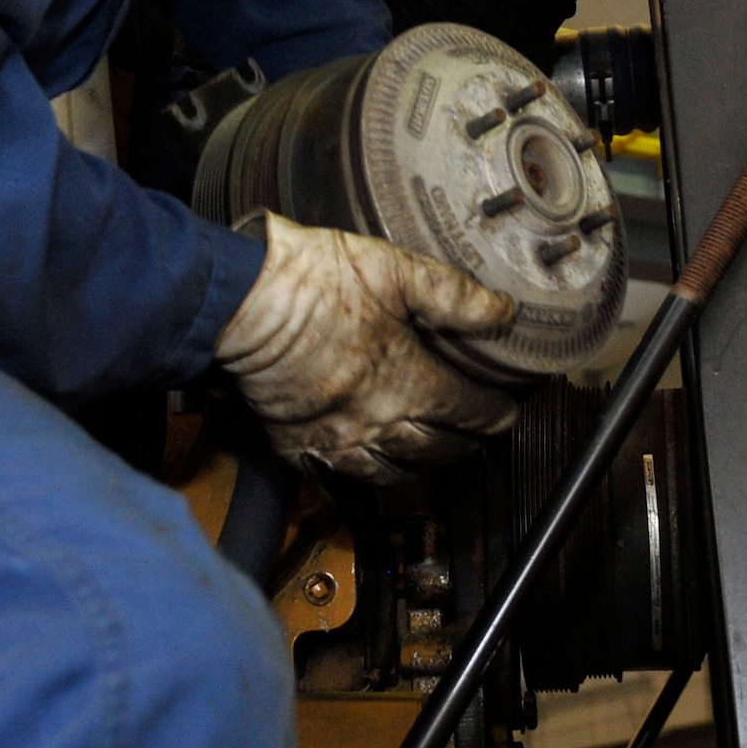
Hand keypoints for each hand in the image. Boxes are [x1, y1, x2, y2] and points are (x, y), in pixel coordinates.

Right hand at [214, 211, 517, 483]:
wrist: (240, 297)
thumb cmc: (314, 280)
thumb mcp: (394, 268)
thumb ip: (454, 294)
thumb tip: (503, 313)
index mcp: (407, 380)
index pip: (468, 411)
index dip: (494, 414)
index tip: (506, 411)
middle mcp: (377, 421)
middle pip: (437, 449)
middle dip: (466, 444)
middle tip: (479, 435)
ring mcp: (335, 439)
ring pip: (393, 474)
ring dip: (422, 468)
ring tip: (434, 455)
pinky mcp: (296, 444)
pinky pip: (339, 479)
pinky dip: (363, 479)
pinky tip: (370, 468)